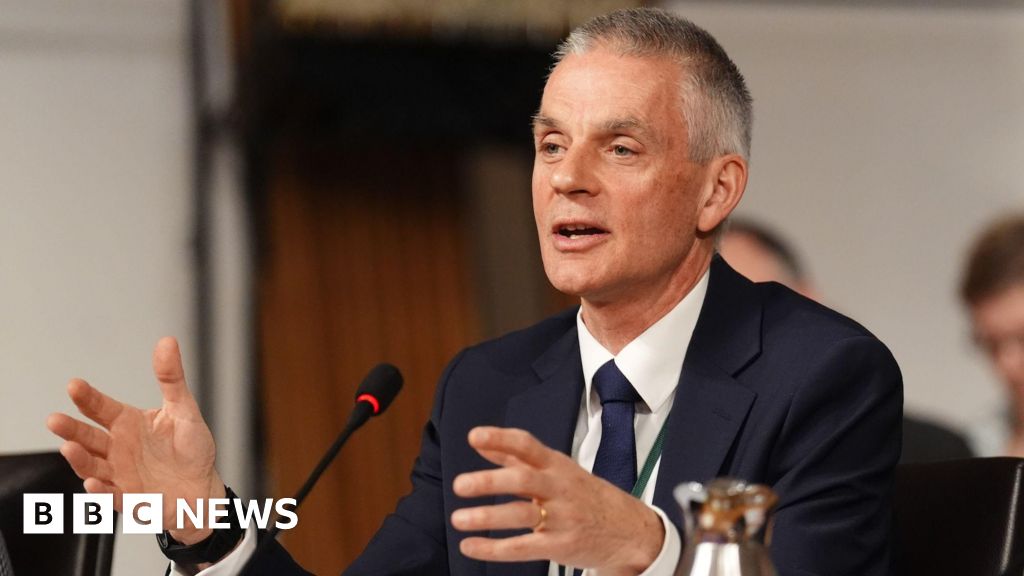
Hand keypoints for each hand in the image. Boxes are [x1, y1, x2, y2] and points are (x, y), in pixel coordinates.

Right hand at [46, 337, 222, 543]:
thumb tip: (167, 343)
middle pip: (88, 437)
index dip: (87, 398)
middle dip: (71, 429)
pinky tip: (94, 483)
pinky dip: (100, 490)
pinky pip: (110, 495)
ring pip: (92, 466)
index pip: (101, 408)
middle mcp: (118, 448)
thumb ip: (171, 378)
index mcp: (128, 423)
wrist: (202, 488)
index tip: (74, 385)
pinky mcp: (128, 498)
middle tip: (55, 420)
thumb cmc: (191, 449)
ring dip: (79, 458)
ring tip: (69, 448)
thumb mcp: (184, 409)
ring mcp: (119, 473)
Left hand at [450, 427, 663, 574]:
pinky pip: (523, 547)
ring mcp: (561, 517)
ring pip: (521, 514)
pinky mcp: (560, 546)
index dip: (500, 438)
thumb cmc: (586, 495)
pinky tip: (470, 546)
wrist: (631, 530)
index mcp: (557, 465)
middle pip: (523, 480)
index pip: (527, 445)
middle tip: (461, 485)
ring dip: (487, 517)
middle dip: (490, 481)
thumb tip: (481, 443)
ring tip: (458, 519)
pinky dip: (493, 549)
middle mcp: (559, 488)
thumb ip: (517, 457)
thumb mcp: (558, 469)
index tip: (474, 436)